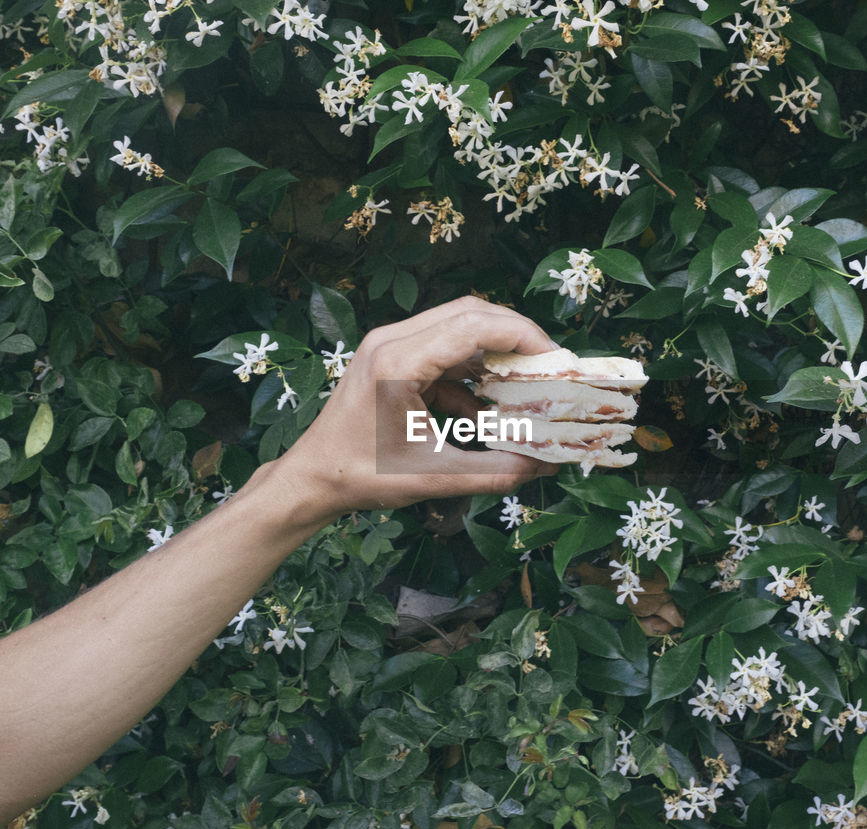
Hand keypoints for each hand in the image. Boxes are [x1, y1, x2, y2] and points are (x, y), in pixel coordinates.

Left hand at [270, 296, 559, 521]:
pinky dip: (471, 373)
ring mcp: (390, 345)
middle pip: (470, 313)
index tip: (555, 359)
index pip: (473, 325)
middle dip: (516, 335)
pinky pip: (444, 350)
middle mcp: (392, 341)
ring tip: (526, 384)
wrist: (312, 478)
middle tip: (550, 365)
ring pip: (458, 327)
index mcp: (397, 362)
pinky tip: (484, 411)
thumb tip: (546, 467)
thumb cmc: (361, 476)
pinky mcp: (392, 358)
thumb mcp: (434, 476)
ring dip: (494, 352)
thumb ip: (495, 471)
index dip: (521, 335)